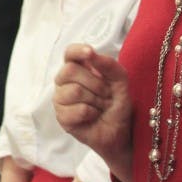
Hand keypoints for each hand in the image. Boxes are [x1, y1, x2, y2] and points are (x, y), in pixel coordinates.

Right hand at [54, 44, 133, 177]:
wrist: (120, 131)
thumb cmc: (117, 103)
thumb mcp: (120, 81)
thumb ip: (108, 64)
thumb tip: (91, 53)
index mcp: (78, 68)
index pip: (69, 53)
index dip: (77, 51)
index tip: (90, 53)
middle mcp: (65, 82)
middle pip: (69, 70)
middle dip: (95, 83)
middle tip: (106, 94)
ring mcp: (61, 99)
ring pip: (73, 91)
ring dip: (95, 100)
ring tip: (100, 107)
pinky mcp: (61, 117)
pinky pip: (76, 109)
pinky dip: (91, 113)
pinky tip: (93, 116)